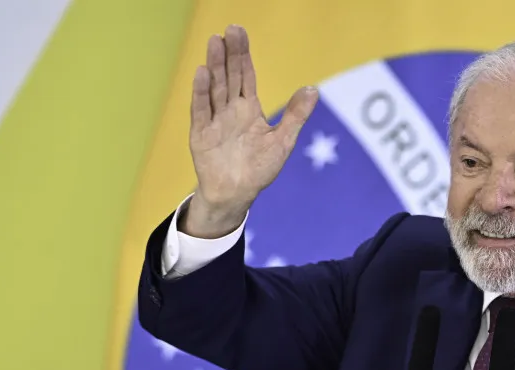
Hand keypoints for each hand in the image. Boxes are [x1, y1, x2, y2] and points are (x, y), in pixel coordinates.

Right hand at [184, 25, 318, 237]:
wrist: (236, 194)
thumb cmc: (259, 168)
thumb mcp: (283, 141)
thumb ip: (295, 115)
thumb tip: (313, 89)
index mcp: (249, 109)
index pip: (245, 76)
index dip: (243, 55)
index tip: (240, 33)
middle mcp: (230, 110)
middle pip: (229, 76)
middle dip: (230, 54)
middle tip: (230, 30)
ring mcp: (215, 120)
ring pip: (215, 88)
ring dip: (215, 67)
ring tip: (215, 43)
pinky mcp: (201, 135)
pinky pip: (202, 111)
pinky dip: (201, 93)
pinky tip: (202, 74)